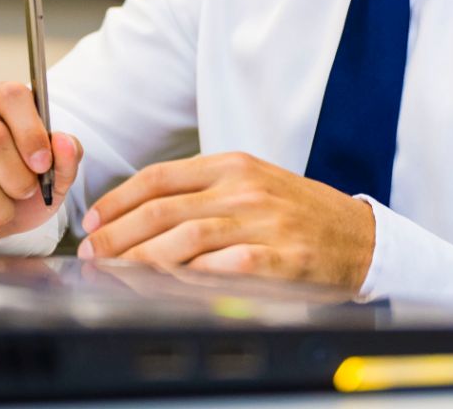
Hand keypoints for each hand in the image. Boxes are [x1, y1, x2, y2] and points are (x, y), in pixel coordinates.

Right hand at [0, 80, 83, 254]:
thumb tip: (63, 142)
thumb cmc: (16, 186)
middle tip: (25, 192)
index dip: (31, 132)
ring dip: (0, 207)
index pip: (13, 96)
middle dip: (18, 177)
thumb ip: (67, 157)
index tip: (42, 165)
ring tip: (4, 212)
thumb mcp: (52, 175)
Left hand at [76, 151, 374, 291]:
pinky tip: (166, 287)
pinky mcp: (281, 258)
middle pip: (163, 210)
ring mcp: (264, 223)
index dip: (118, 200)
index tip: (94, 220)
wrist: (360, 237)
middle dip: (118, 234)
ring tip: (115, 273)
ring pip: (185, 239)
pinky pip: (225, 267)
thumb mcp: (253, 184)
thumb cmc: (300, 214)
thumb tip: (141, 212)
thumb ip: (204, 192)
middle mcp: (245, 189)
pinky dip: (191, 277)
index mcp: (234, 166)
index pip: (160, 177)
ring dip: (141, 258)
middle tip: (92, 253)